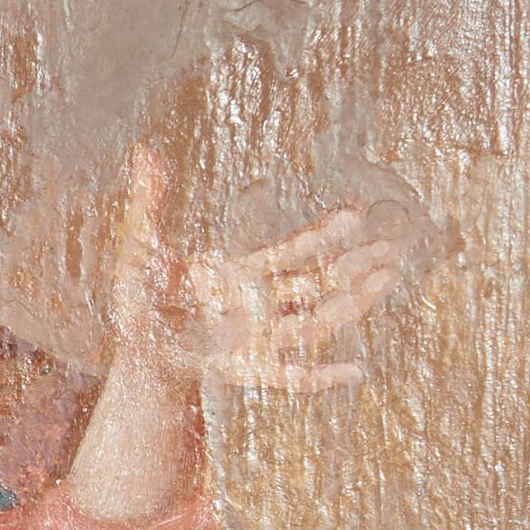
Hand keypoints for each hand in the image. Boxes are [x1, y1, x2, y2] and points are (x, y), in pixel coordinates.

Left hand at [68, 151, 411, 522]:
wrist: (135, 352)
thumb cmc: (141, 298)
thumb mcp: (140, 247)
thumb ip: (148, 202)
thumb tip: (145, 152)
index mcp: (244, 272)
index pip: (293, 252)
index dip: (323, 236)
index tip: (355, 217)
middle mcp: (261, 304)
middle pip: (318, 284)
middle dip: (355, 267)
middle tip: (394, 249)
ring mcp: (260, 339)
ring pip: (314, 323)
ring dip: (351, 305)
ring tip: (388, 282)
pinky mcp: (250, 371)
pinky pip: (293, 377)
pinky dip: (323, 376)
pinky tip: (355, 371)